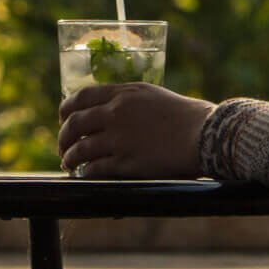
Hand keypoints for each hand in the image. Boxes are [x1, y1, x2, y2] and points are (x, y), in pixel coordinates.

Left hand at [56, 83, 215, 178]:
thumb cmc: (188, 116)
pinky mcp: (126, 163)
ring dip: (70, 158)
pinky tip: (86, 175)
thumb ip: (130, 101)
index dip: (66, 109)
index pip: (82, 97)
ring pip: (80, 149)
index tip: (63, 118)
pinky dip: (86, 173)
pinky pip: (95, 169)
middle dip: (63, 137)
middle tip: (63, 146)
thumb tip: (112, 111)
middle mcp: (117, 113)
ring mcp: (119, 139)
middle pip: (74, 124)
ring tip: (69, 164)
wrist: (206, 135)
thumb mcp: (154, 97)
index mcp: (124, 93)